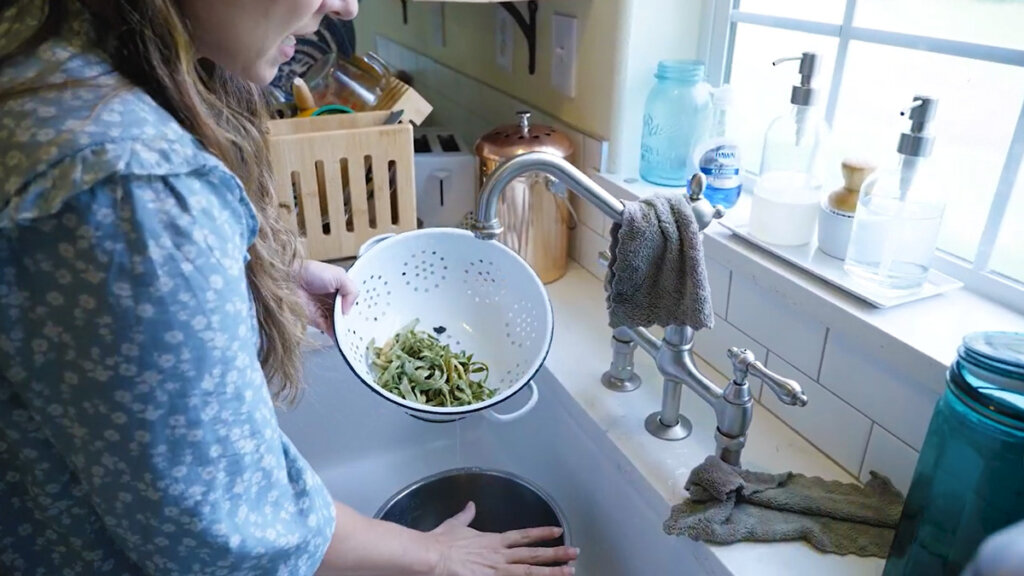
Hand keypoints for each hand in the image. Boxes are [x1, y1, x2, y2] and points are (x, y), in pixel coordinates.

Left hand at [298, 260, 358, 334]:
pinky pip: (331, 331)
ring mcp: (326, 312)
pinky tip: (345, 337)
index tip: (365, 317)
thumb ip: (351, 290)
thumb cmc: (310, 273)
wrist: (288, 281)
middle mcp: (333, 301)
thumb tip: (349, 310)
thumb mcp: (339, 275)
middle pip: (347, 315)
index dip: (358, 308)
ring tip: (355, 334)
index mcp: (340, 289)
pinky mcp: (318, 323)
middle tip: (362, 328)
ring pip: (341, 324)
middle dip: (354, 321)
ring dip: (347, 329)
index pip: (352, 301)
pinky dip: (338, 335)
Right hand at [429, 502, 577, 575]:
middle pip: (533, 554)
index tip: (558, 530)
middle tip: (575, 552)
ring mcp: (497, 571)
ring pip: (530, 572)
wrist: (432, 557)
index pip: (523, 536)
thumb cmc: (442, 543)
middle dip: (556, 553)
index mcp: (494, 540)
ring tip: (570, 571)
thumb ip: (466, 516)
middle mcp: (500, 555)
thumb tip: (471, 504)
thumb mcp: (456, 525)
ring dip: (551, 572)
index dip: (542, 533)